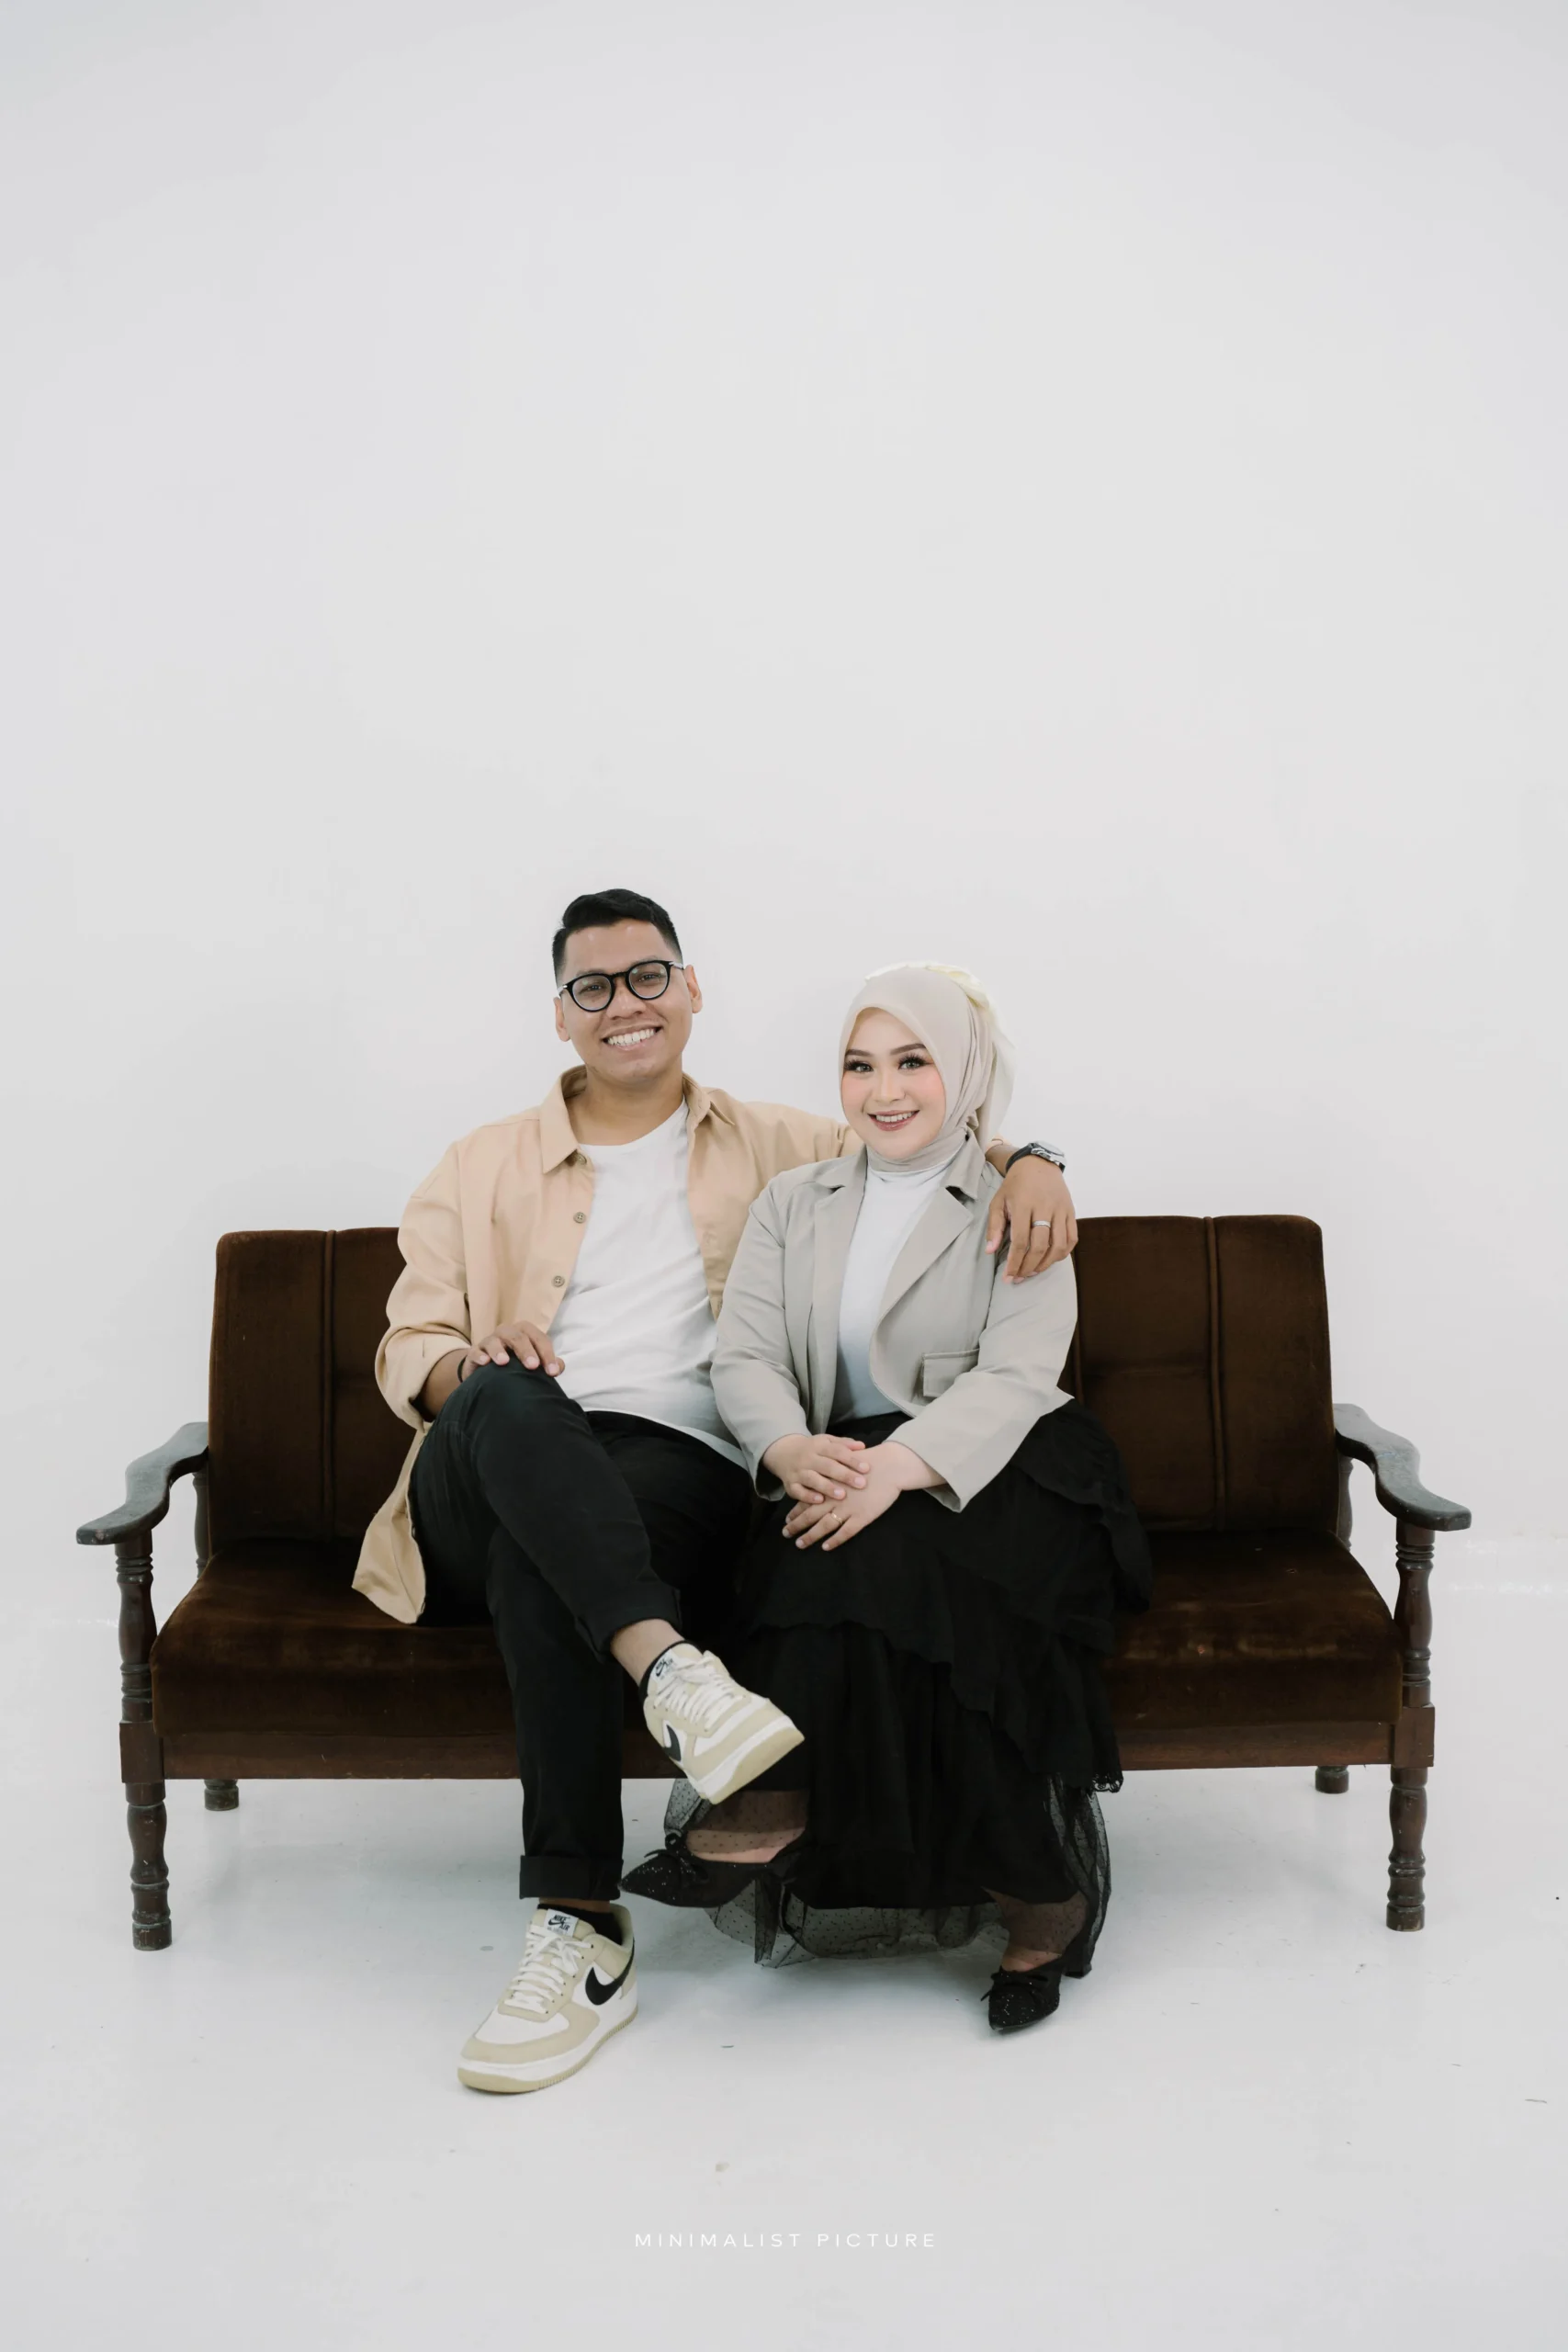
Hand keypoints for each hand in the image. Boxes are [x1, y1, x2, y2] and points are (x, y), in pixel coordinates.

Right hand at [459, 1321, 562, 1379]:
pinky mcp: (475, 1352)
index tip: (552, 1373)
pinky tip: (485, 1363)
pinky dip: (480, 1355)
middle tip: (533, 1366)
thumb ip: (547, 1364)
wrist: (487, 1370)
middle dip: (526, 1350)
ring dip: (499, 1350)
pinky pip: (475, 1351)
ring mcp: (489, 1341)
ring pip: (494, 1340)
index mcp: (524, 1333)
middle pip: (518, 1336)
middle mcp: (507, 1333)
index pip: (539, 1339)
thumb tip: (559, 1367)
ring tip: (504, 1362)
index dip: (547, 1354)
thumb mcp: (532, 1363)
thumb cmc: (515, 1364)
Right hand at [761, 1431, 868, 1504]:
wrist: (783, 1452)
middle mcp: (808, 1458)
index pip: (837, 1451)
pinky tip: (820, 1501)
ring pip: (813, 1479)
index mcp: (819, 1446)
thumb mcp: (826, 1441)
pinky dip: (808, 1496)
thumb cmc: (812, 1449)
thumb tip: (863, 1446)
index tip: (867, 1468)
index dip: (852, 1459)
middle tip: (861, 1484)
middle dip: (844, 1475)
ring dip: (827, 1487)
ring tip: (842, 1495)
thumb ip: (844, 1444)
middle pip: (827, 1466)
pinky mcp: (790, 1485)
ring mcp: (798, 1472)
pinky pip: (798, 1491)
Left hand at [783, 1441, 933, 1550]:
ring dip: (810, 1536)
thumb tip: (822, 1479)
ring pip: (824, 1526)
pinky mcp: (862, 1517)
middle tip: (786, 1534)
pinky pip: (845, 1532)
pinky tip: (826, 1547)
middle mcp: (834, 1498)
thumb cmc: (868, 1461)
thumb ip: (832, 1473)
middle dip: (796, 1525)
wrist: (890, 1466)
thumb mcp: (844, 1464)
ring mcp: (847, 1509)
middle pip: (810, 1514)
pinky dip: (834, 1541)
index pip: (807, 1500)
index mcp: (829, 1484)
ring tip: (800, 1544)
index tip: (787, 1519)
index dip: (796, 1510)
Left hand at [987, 1157, 1076, 1282]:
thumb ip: (994, 1226)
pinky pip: (1072, 1239)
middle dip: (1028, 1266)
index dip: (1014, 1262)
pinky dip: (1062, 1254)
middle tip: (1018, 1277)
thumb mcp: (998, 1201)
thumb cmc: (1015, 1185)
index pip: (1020, 1240)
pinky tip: (1050, 1260)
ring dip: (1046, 1264)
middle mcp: (1045, 1207)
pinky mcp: (1071, 1211)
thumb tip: (990, 1251)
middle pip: (1040, 1246)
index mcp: (1024, 1204)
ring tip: (1032, 1271)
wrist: (1038, 1164)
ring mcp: (1061, 1210)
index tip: (1008, 1276)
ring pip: (1058, 1245)